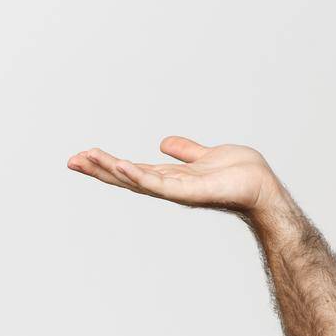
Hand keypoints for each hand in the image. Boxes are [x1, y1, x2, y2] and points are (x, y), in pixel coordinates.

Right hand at [67, 136, 285, 220]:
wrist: (263, 186)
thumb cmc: (241, 175)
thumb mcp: (205, 156)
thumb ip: (185, 152)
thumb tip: (164, 143)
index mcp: (171, 177)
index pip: (132, 170)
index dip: (107, 164)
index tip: (83, 155)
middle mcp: (170, 186)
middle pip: (126, 178)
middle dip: (99, 170)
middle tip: (71, 160)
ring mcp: (178, 191)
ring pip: (137, 180)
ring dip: (111, 170)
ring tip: (88, 158)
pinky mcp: (189, 192)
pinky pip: (159, 184)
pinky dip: (139, 176)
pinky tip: (120, 165)